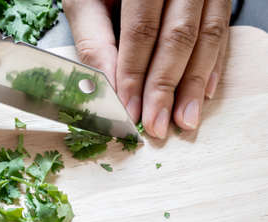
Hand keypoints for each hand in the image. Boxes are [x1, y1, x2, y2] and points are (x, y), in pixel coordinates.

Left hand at [64, 0, 231, 138]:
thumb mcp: (86, 2)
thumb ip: (94, 41)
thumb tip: (109, 88)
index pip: (141, 31)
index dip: (135, 75)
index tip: (131, 110)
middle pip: (178, 38)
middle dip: (165, 87)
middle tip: (157, 125)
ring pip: (206, 37)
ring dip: (193, 84)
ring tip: (184, 119)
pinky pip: (220, 31)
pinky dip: (212, 65)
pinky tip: (203, 92)